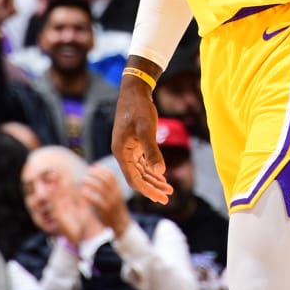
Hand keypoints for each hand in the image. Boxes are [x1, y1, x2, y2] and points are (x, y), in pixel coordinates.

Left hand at [82, 165, 132, 234]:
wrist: (121, 224)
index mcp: (118, 189)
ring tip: (83, 181)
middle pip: (105, 179)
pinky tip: (83, 192)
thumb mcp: (115, 196)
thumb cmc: (114, 209)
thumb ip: (109, 187)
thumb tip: (100, 174)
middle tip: (86, 173)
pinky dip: (89, 195)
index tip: (93, 167)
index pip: (111, 175)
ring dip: (91, 182)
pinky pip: (97, 200)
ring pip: (101, 187)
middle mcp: (116, 194)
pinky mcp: (106, 210)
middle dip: (95, 174)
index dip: (101, 169)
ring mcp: (111, 202)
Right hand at [112, 71, 171, 203]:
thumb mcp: (147, 129)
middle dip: (152, 188)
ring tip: (168, 188)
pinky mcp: (132, 143)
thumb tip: (160, 173)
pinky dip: (151, 169)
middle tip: (168, 197)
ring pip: (140, 170)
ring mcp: (127, 148)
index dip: (148, 190)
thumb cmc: (139, 108)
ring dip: (153, 180)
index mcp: (122, 152)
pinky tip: (161, 174)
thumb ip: (152, 151)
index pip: (134, 179)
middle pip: (137, 177)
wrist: (134, 91)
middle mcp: (122, 153)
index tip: (162, 199)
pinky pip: (141, 162)